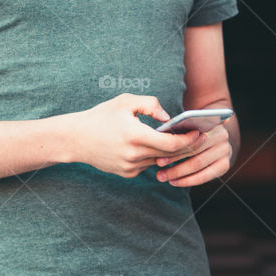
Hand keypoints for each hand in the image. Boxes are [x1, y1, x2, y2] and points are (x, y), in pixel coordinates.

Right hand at [64, 95, 203, 177]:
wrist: (75, 139)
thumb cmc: (101, 116)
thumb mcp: (125, 102)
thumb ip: (150, 104)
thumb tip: (169, 118)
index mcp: (136, 136)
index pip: (171, 144)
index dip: (189, 140)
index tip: (199, 132)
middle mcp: (134, 155)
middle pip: (170, 154)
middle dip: (186, 146)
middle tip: (200, 137)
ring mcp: (130, 167)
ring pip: (159, 160)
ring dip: (170, 152)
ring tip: (182, 139)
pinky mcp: (127, 173)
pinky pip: (147, 164)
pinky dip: (153, 155)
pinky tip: (156, 146)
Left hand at [153, 122, 233, 187]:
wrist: (216, 136)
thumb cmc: (194, 129)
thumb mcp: (188, 125)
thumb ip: (180, 129)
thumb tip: (161, 137)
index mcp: (211, 122)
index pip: (191, 138)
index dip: (174, 149)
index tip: (158, 157)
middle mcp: (222, 136)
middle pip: (194, 152)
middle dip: (174, 162)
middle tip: (158, 171)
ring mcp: (225, 151)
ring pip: (198, 165)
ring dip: (178, 173)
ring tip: (162, 177)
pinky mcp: (225, 165)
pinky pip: (205, 176)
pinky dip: (188, 181)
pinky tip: (175, 182)